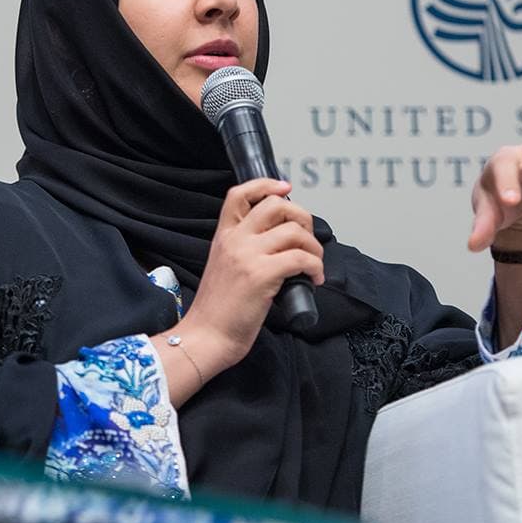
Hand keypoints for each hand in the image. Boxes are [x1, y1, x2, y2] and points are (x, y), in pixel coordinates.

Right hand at [183, 178, 324, 371]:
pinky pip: (301, 257)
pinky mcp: (262, 275)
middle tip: (306, 237)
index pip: (239, 194)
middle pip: (275, 205)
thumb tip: (278, 242)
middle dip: (301, 216)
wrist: (206, 337)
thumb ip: (243, 250)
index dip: (266, 185)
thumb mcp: (223, 267)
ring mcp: (247, 256)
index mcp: (223, 236)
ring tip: (314, 265)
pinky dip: (315, 267)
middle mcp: (234, 240)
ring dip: (314, 247)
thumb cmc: (217, 310)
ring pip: (294, 231)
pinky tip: (314, 279)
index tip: (285, 188)